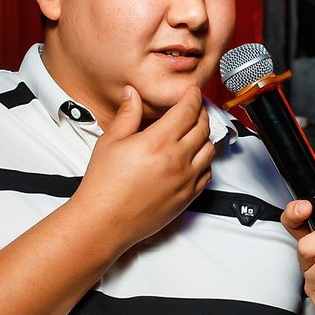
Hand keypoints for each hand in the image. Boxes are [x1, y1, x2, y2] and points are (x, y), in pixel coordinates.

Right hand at [72, 86, 213, 251]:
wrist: (105, 221)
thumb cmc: (104, 186)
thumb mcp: (110, 141)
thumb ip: (127, 114)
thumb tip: (133, 95)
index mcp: (158, 142)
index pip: (187, 111)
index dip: (193, 97)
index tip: (192, 93)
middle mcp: (177, 160)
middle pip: (202, 127)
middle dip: (201, 112)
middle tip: (194, 108)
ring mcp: (185, 180)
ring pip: (209, 149)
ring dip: (205, 136)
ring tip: (195, 131)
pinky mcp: (187, 197)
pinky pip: (207, 174)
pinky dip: (205, 161)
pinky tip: (194, 158)